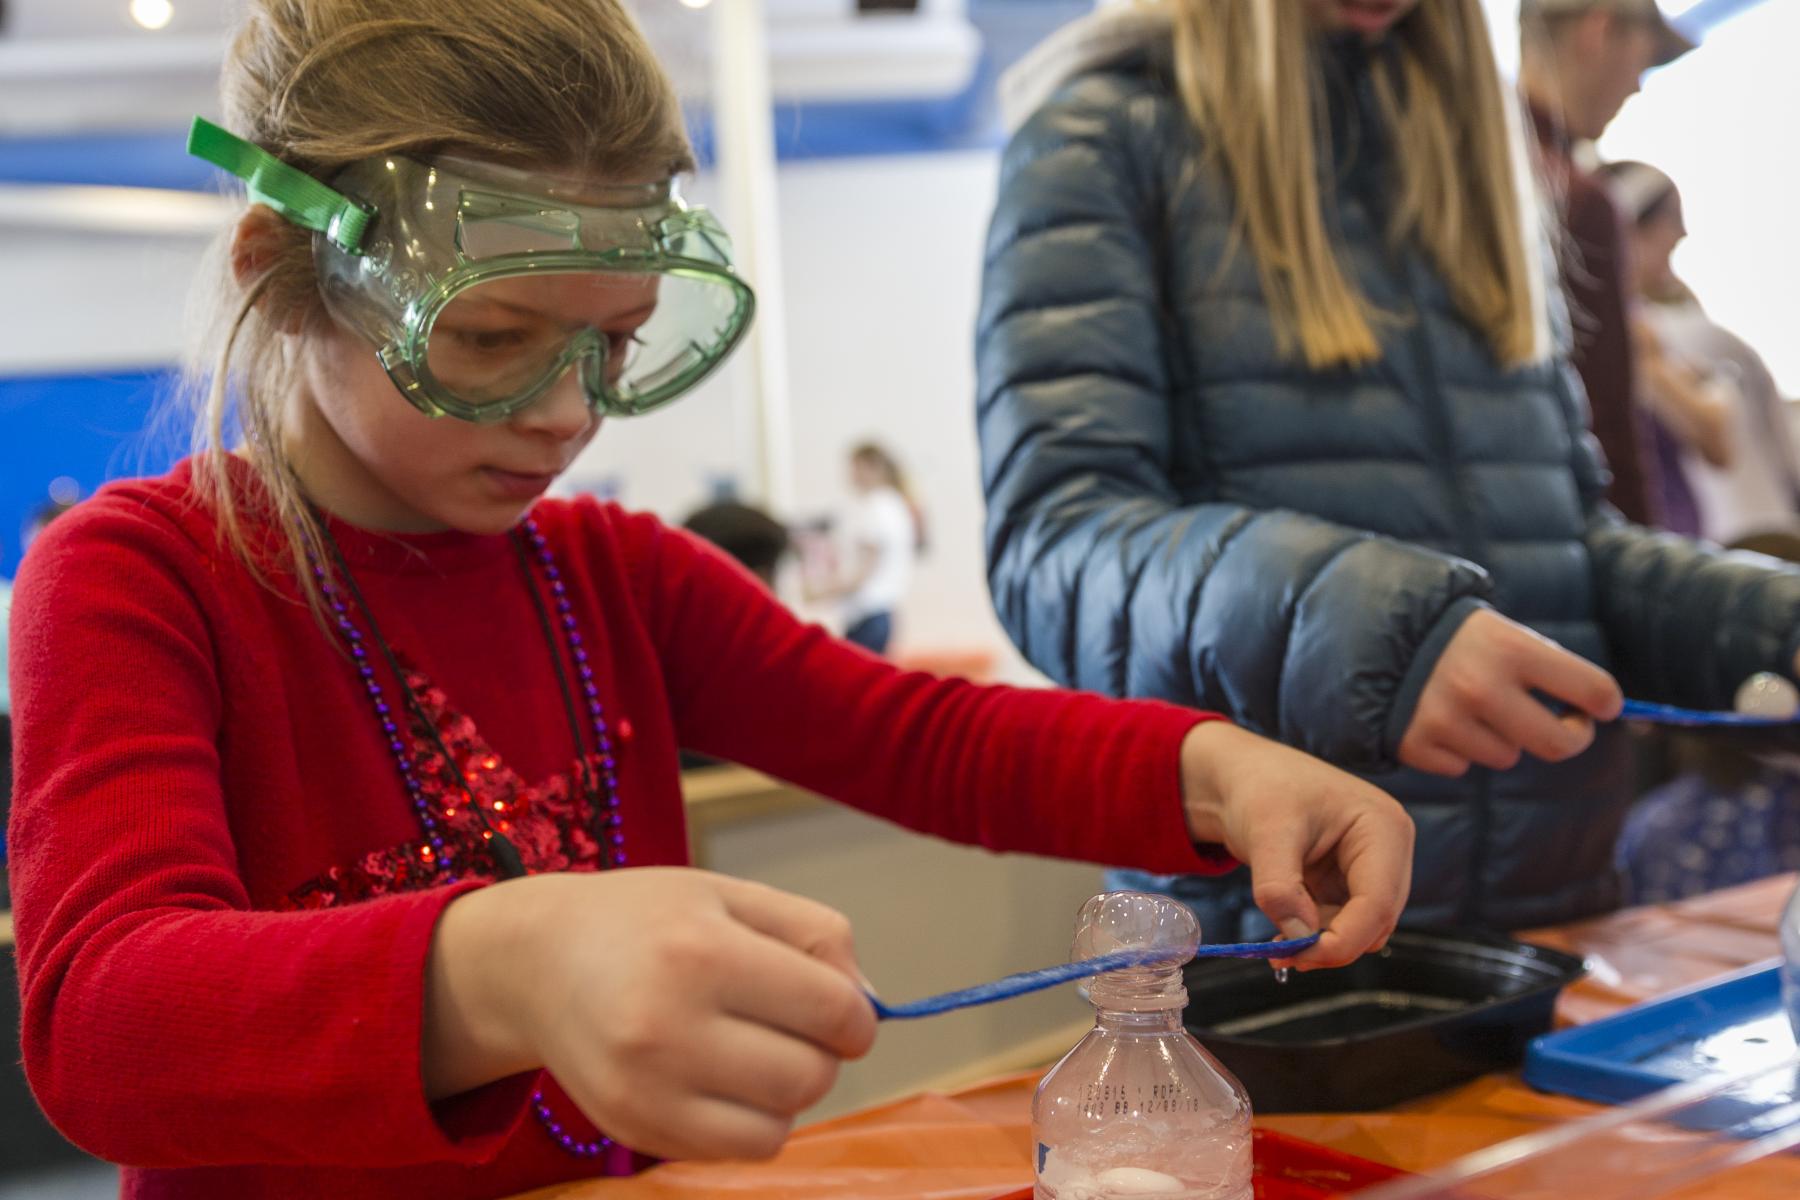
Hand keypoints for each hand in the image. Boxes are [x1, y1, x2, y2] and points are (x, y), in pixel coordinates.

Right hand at [424, 869, 876, 1159]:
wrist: (538, 961)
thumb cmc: (648, 921)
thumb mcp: (731, 896)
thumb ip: (816, 934)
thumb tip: (870, 1005)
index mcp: (700, 952)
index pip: (831, 1010)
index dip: (855, 1015)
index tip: (839, 1008)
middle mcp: (667, 1026)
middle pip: (809, 1076)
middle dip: (821, 1054)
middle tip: (787, 1025)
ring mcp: (645, 1088)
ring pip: (778, 1126)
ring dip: (785, 1094)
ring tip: (749, 1050)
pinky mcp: (633, 1129)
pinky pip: (736, 1151)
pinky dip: (748, 1121)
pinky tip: (717, 1078)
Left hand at [1179, 722, 1413, 970]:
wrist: (1243, 775)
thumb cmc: (1260, 788)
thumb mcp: (1265, 833)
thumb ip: (1279, 888)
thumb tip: (1297, 938)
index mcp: (1384, 828)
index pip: (1377, 903)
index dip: (1342, 939)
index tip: (1299, 956)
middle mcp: (1389, 850)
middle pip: (1376, 921)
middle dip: (1330, 944)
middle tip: (1280, 956)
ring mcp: (1373, 867)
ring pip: (1362, 928)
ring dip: (1323, 942)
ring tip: (1277, 943)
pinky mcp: (1351, 881)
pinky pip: (1344, 921)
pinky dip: (1317, 933)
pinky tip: (1285, 930)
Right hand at [1399, 609, 1621, 777]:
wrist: (1363, 630)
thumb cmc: (1450, 635)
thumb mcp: (1498, 632)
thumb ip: (1546, 668)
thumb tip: (1607, 710)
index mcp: (1510, 647)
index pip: (1592, 689)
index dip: (1606, 702)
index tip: (1600, 705)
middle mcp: (1480, 687)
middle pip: (1558, 744)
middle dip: (1570, 736)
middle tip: (1565, 724)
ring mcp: (1445, 720)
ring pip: (1506, 756)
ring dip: (1499, 737)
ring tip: (1472, 705)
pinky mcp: (1415, 745)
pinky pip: (1460, 765)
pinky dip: (1455, 748)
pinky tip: (1437, 717)